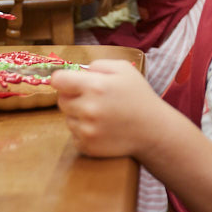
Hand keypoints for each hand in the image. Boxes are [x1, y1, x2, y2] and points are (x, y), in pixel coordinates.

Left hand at [52, 60, 166, 157]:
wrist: (153, 130)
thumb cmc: (138, 96)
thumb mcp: (124, 69)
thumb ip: (98, 65)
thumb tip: (78, 71)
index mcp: (94, 86)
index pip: (58, 80)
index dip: (62, 79)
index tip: (68, 81)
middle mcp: (87, 109)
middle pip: (61, 100)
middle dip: (72, 97)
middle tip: (91, 98)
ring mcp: (86, 130)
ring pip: (68, 118)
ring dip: (78, 115)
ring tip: (100, 114)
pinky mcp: (88, 146)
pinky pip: (74, 135)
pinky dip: (83, 131)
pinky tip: (100, 127)